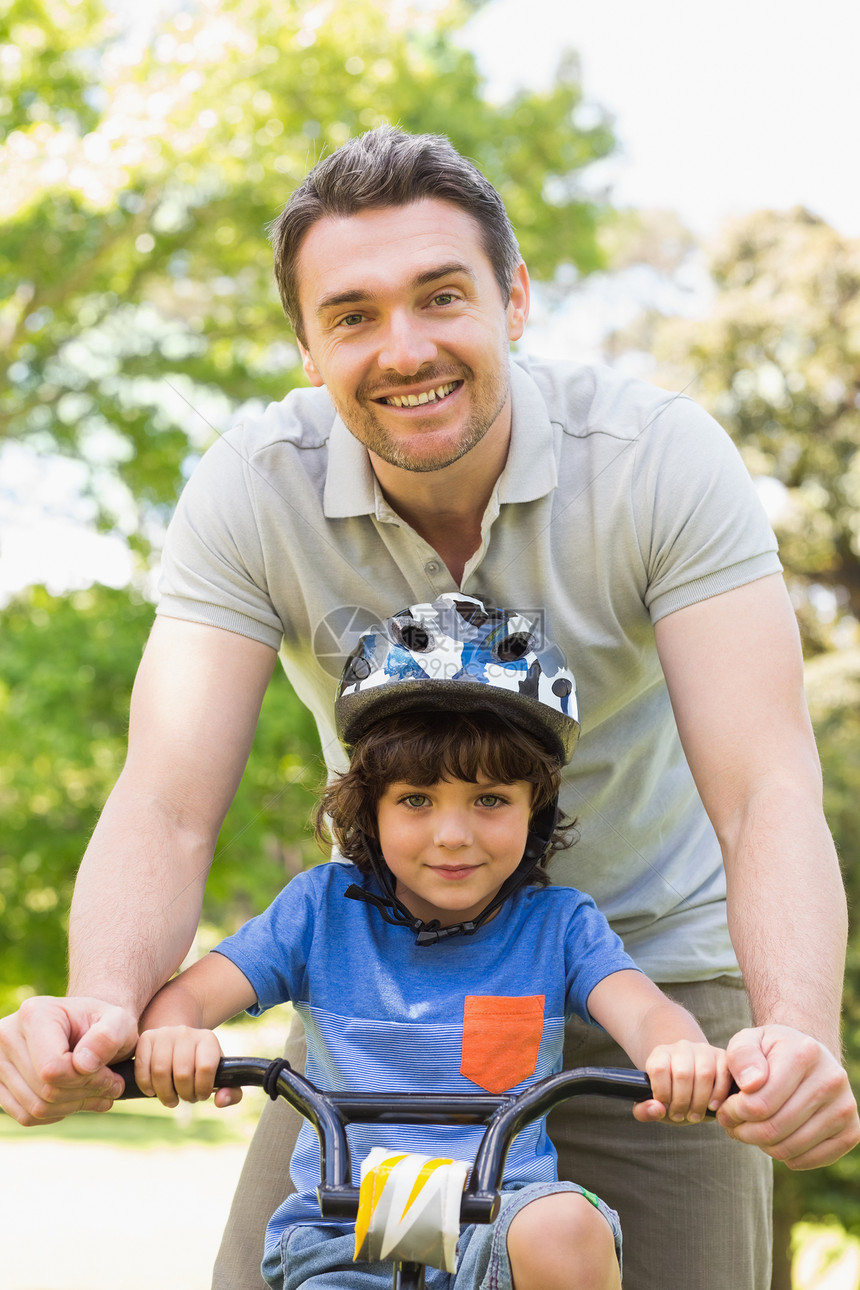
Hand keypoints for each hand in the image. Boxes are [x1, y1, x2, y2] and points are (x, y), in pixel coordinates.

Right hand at [0, 995, 136, 1124]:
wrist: (85, 1028)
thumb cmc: (102, 1025)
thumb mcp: (119, 1022)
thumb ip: (109, 1037)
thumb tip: (83, 1065)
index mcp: (34, 1014)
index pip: (53, 1068)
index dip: (86, 1080)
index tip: (110, 1075)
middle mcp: (7, 1035)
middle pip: (45, 1090)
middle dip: (84, 1094)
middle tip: (110, 1087)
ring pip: (35, 1108)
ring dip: (73, 1107)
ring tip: (97, 1093)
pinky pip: (25, 1116)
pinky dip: (55, 1114)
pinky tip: (75, 1098)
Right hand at [134, 1026, 238, 1108]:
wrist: (177, 1038)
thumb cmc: (201, 1063)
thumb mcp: (221, 1074)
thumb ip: (231, 1092)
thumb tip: (220, 1101)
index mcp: (208, 1040)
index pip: (206, 1068)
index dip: (202, 1089)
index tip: (201, 1095)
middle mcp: (186, 1032)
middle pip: (182, 1074)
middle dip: (184, 1095)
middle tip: (185, 1098)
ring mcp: (164, 1033)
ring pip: (160, 1072)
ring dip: (164, 1094)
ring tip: (170, 1098)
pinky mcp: (146, 1037)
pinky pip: (142, 1067)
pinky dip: (145, 1085)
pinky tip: (152, 1090)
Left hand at [634, 1040, 732, 1124]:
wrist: (692, 1086)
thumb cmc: (672, 1096)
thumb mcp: (655, 1105)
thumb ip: (645, 1110)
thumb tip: (658, 1109)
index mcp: (660, 1054)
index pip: (658, 1068)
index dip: (662, 1093)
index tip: (665, 1109)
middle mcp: (681, 1047)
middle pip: (682, 1073)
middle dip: (682, 1102)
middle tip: (682, 1116)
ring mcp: (703, 1050)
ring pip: (704, 1073)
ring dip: (700, 1101)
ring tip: (695, 1115)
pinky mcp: (722, 1056)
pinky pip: (724, 1073)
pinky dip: (719, 1094)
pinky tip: (712, 1106)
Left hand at [717, 1024, 859, 1168]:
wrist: (808, 1058)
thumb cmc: (770, 1052)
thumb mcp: (748, 1041)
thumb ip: (741, 1055)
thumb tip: (751, 1084)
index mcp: (804, 1053)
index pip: (759, 1103)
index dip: (733, 1112)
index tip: (726, 1108)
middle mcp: (831, 1079)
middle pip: (774, 1129)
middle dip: (744, 1132)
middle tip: (734, 1125)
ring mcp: (845, 1108)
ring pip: (789, 1148)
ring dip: (762, 1146)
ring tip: (751, 1131)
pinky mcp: (852, 1132)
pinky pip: (810, 1160)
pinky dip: (787, 1157)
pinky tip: (777, 1139)